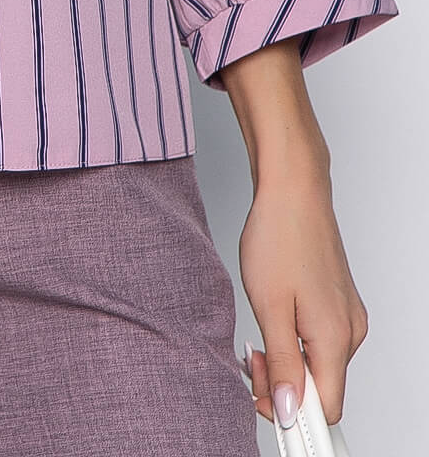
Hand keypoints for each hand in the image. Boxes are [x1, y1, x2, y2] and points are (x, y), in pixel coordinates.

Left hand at [238, 160, 367, 430]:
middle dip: (283, 384)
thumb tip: (288, 410)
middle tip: (250, 360)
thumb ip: (283, 364)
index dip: (291, 413)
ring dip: (287, 362)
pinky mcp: (339, 302)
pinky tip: (274, 321)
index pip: (324, 408)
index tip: (260, 400)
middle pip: (322, 387)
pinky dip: (296, 341)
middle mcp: (350, 331)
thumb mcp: (269, 306)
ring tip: (258, 338)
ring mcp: (347, 315)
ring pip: (320, 363)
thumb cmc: (279, 235)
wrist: (292, 187)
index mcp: (335, 337)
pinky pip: (320, 340)